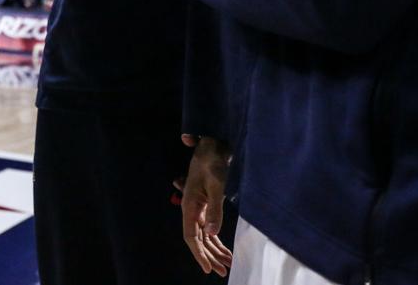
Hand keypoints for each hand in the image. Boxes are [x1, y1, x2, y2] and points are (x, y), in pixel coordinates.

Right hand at [178, 137, 232, 275]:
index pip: (191, 235)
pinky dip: (217, 240)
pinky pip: (210, 228)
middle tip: (223, 272)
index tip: (208, 269)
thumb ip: (216, 209)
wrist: (214, 145)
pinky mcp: (207, 205)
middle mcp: (192, 209)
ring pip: (205, 235)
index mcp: (189, 204)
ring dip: (214, 250)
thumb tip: (213, 232)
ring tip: (228, 265)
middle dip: (209, 256)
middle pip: (198, 239)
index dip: (198, 253)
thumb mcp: (217, 185)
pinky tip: (226, 250)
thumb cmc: (214, 162)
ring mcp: (199, 208)